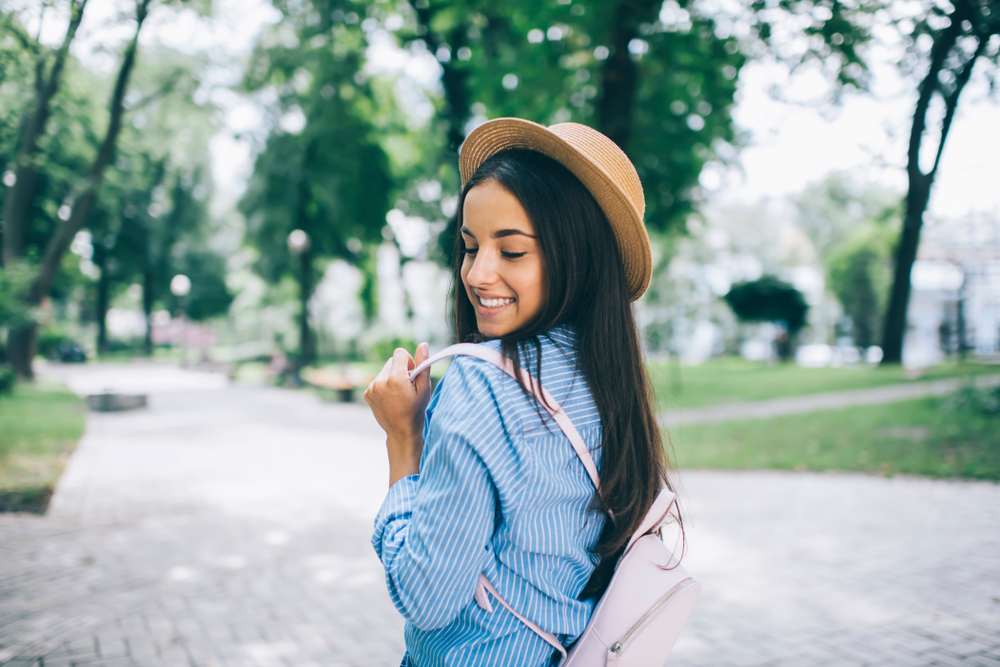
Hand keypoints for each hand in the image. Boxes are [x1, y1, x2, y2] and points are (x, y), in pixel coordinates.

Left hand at [364, 342, 430, 486]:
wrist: (401, 431)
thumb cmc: (416, 410)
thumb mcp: (424, 387)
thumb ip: (423, 364)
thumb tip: (423, 344)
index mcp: (395, 378)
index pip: (399, 353)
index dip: (408, 359)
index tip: (412, 370)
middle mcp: (380, 381)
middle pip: (391, 362)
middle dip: (399, 369)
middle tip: (407, 386)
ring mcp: (372, 388)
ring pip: (384, 372)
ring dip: (391, 378)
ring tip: (399, 394)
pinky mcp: (367, 393)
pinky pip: (377, 381)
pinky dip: (384, 386)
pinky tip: (390, 398)